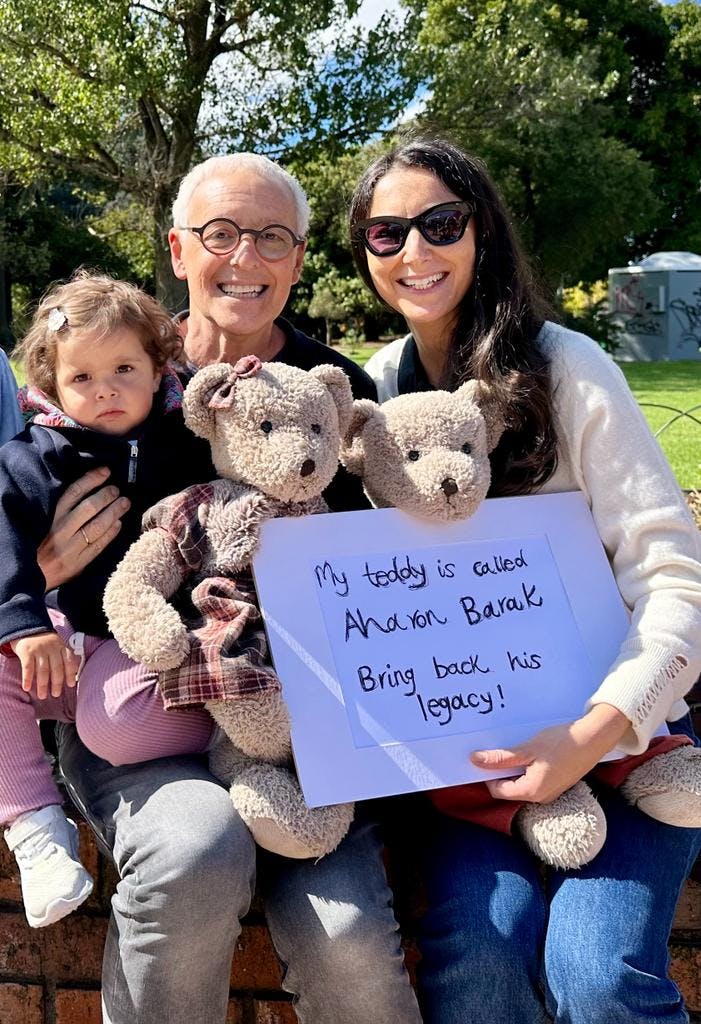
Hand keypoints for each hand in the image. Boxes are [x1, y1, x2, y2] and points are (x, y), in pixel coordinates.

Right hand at [10, 631, 80, 699]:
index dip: (71, 673)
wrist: (27, 628)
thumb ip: (62, 657)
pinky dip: (27, 679)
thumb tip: (71, 677)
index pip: (69, 661)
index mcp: (61, 646)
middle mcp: (52, 648)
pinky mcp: (27, 651)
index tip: (71, 685)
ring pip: (43, 670)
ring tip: (42, 695)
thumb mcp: (56, 645)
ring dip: (43, 684)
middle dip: (57, 683)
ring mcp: (39, 649)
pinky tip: (27, 688)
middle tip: (56, 694)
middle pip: (56, 668)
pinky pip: (28, 668)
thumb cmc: (44, 641)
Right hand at [37, 467, 130, 589]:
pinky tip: (119, 524)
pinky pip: (99, 545)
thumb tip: (94, 490)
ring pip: (97, 526)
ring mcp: (71, 547)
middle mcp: (62, 530)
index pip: (74, 492)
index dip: (91, 479)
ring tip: (125, 503)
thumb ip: (69, 510)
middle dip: (106, 496)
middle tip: (118, 490)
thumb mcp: (50, 522)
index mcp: (53, 517)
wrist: (34, 574)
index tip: (105, 471)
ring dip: (114, 512)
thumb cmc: (44, 545)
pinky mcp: (79, 563)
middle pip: (88, 508)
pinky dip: (111, 533)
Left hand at [471, 704, 631, 803]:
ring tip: (519, 749)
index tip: (487, 756)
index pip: (498, 790)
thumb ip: (501, 758)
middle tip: (502, 750)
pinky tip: (532, 753)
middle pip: (509, 789)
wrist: (594, 739)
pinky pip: (534, 781)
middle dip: (502, 771)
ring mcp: (550, 793)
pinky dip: (527, 768)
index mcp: (531, 792)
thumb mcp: (528, 749)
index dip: (489, 774)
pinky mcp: (556, 785)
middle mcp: (541, 798)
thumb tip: (475, 761)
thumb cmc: (562, 743)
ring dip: (515, 769)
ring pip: (522, 784)